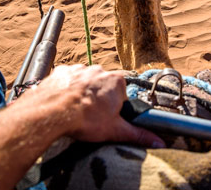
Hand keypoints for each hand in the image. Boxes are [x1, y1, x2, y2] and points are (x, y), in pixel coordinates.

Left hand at [20, 64, 164, 147]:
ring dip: (81, 93)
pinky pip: (66, 79)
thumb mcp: (115, 130)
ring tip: (74, 111)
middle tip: (90, 117)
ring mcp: (80, 69)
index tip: (106, 118)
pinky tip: (62, 102)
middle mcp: (99, 70)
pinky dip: (65, 88)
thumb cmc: (85, 119)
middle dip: (98, 99)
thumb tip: (158, 142)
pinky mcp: (62, 71)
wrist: (52, 112)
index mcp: (116, 81)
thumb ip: (138, 135)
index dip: (115, 108)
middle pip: (102, 86)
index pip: (121, 94)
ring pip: (84, 82)